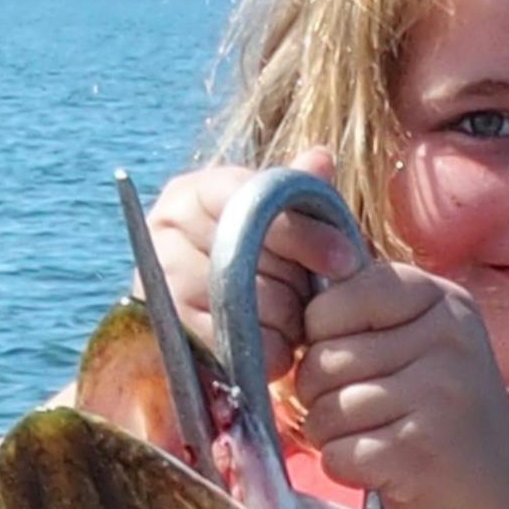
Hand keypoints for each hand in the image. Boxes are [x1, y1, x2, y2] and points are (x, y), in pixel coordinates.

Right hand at [144, 145, 358, 378]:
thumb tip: (321, 158)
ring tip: (291, 323)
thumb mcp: (273, 230)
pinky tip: (277, 347)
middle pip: (254, 254)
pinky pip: (244, 344)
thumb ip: (296, 198)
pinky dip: (273, 351)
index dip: (305, 232)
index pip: (254, 201)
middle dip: (297, 283)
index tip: (347, 260)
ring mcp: (161, 284)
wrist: (203, 339)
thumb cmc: (250, 274)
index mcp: (193, 193)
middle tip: (307, 299)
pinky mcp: (172, 337)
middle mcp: (166, 232)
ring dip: (288, 319)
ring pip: (251, 301)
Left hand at [294, 262, 508, 508]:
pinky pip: (337, 454)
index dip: (322, 339)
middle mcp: (448, 339)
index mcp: (445, 303)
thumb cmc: (445, 431)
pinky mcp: (420, 451)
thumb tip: (286, 318)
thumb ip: (368, 323)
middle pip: (322, 357)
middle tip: (371, 420)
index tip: (356, 368)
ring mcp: (439, 394)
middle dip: (323, 397)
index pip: (337, 298)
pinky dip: (348, 470)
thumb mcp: (425, 353)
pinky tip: (386, 473)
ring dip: (334, 438)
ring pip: (324, 408)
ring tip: (380, 446)